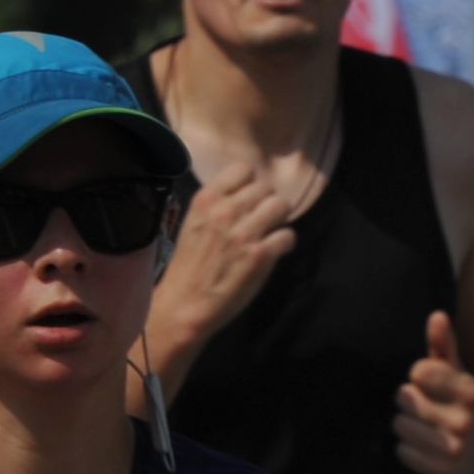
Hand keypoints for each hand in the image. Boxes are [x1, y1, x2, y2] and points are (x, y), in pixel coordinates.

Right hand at [160, 162, 298, 343]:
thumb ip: (217, 205)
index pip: (243, 168)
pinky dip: (285, 243)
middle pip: (266, 187)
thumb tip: (244, 195)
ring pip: (281, 205)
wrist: (184, 304)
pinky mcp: (260, 254)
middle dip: (266, 203)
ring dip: (279, 219)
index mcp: (206, 199)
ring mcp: (244, 232)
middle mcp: (226, 211)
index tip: (247, 200)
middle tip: (260, 221)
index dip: (250, 183)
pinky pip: (288, 234)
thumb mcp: (193, 223)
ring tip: (269, 233)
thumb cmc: (189, 266)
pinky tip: (273, 251)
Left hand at [393, 312, 473, 473]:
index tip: (429, 381)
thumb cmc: (465, 401)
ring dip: (407, 424)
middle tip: (426, 405)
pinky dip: (408, 448)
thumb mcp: (459, 371)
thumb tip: (437, 316)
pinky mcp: (443, 471)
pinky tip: (425, 444)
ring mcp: (455, 449)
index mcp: (471, 392)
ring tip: (425, 425)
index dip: (420, 375)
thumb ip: (445, 344)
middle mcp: (465, 422)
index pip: (419, 372)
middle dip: (410, 399)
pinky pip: (402, 452)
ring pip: (400, 426)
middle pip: (404, 398)